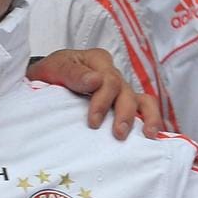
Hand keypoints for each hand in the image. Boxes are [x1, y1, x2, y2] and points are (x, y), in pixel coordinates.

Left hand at [27, 48, 163, 139]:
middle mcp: (112, 74)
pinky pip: (144, 108)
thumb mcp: (54, 68)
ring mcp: (121, 90)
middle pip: (125, 91)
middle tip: (118, 134)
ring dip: (147, 117)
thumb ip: (72, 73)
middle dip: (124, 114)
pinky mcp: (124, 104)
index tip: (93, 122)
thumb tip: (96, 80)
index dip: (103, 101)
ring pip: (142, 99)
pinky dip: (151, 120)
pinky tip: (152, 136)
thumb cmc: (51, 74)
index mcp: (97, 61)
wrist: (45, 81)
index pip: (108, 79)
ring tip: (148, 134)